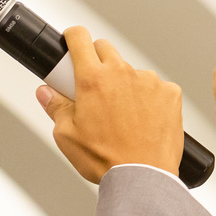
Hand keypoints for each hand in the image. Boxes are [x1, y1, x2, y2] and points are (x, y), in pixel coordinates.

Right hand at [37, 26, 183, 182]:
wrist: (143, 177)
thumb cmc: (106, 160)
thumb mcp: (67, 136)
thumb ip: (55, 107)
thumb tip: (46, 93)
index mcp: (92, 79)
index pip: (79, 38)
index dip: (72, 37)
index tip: (71, 43)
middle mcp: (121, 73)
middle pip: (105, 49)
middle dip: (96, 61)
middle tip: (93, 87)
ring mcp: (148, 81)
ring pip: (131, 70)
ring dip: (124, 83)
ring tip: (122, 114)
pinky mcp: (169, 93)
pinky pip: (156, 86)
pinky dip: (149, 98)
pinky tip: (144, 120)